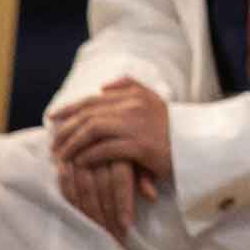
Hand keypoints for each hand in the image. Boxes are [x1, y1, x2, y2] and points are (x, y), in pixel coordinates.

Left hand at [48, 77, 173, 180]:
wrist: (197, 144)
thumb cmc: (171, 127)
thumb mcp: (154, 100)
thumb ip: (131, 87)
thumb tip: (104, 86)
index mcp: (134, 95)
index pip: (93, 100)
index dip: (69, 108)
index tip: (53, 118)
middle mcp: (133, 106)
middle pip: (88, 115)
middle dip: (66, 129)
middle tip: (53, 144)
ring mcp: (137, 125)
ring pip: (93, 130)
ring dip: (73, 144)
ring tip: (63, 156)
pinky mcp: (140, 146)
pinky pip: (104, 149)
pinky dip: (89, 156)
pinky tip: (81, 163)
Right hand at [55, 156, 158, 246]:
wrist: (104, 129)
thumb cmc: (129, 148)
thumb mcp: (141, 159)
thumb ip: (146, 176)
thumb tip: (152, 196)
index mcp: (122, 150)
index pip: (120, 181)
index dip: (123, 205)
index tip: (126, 227)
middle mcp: (101, 151)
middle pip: (100, 188)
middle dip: (106, 216)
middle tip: (112, 239)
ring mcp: (81, 154)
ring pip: (82, 188)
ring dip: (89, 214)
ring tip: (96, 234)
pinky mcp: (66, 158)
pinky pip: (65, 183)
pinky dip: (71, 200)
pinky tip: (79, 217)